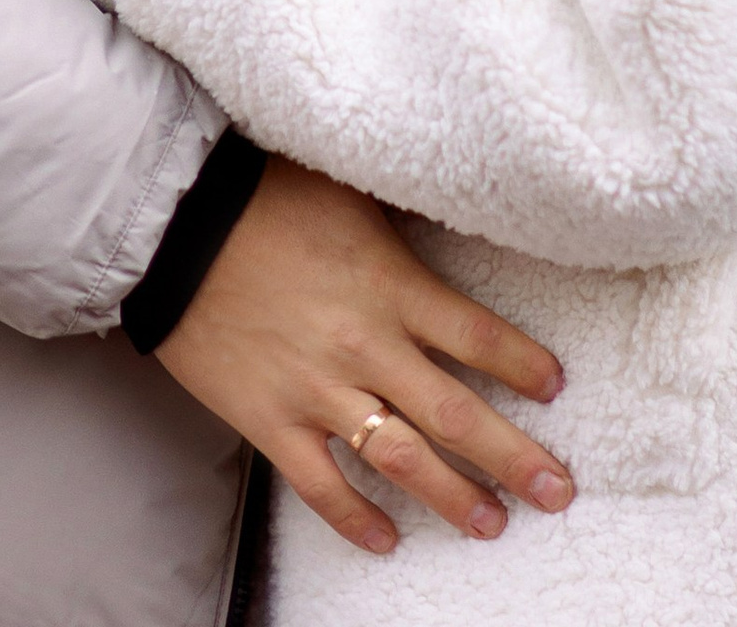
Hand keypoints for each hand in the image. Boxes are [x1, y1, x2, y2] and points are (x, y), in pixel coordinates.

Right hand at [155, 155, 575, 557]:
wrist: (179, 222)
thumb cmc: (268, 194)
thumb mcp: (354, 195)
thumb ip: (402, 235)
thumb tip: (451, 228)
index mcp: (393, 285)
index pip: (478, 337)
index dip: (524, 366)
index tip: (555, 387)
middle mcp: (366, 346)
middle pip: (456, 415)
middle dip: (513, 458)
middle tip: (558, 492)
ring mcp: (318, 390)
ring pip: (400, 460)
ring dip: (452, 498)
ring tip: (492, 525)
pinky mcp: (270, 420)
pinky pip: (321, 484)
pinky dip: (355, 519)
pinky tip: (387, 542)